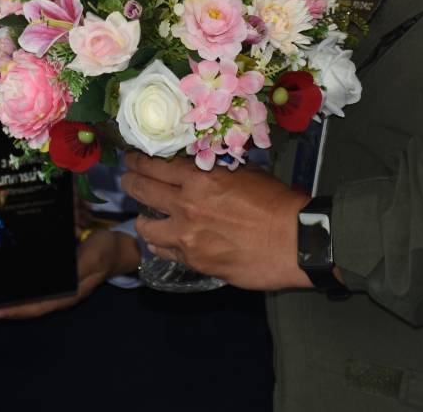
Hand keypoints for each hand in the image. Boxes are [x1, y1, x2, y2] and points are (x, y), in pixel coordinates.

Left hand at [0, 229, 139, 319]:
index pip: (34, 307)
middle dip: (2, 310)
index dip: (12, 311)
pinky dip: (18, 288)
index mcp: (66, 294)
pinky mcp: (58, 275)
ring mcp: (58, 286)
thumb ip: (77, 269)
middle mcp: (59, 294)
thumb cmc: (105, 252)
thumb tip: (58, 281)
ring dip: (7, 301)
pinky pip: (34, 287)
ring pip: (28, 298)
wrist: (119, 247)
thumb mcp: (92, 258)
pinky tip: (7, 284)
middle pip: (26, 306)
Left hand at [120, 152, 313, 290]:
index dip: (137, 160)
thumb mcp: (246, 174)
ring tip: (146, 218)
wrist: (295, 241)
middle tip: (127, 180)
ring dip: (143, 219)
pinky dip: (161, 245)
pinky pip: (164, 252)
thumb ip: (217, 172)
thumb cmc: (277, 203)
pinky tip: (165, 241)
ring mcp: (187, 237)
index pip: (155, 165)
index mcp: (199, 179)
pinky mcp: (195, 262)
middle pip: (141, 190)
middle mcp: (186, 206)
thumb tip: (203, 169)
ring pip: (145, 227)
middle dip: (130, 183)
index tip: (131, 159)